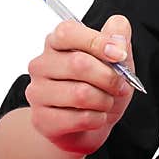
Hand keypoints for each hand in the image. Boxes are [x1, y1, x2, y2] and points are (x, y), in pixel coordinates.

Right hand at [25, 15, 135, 155]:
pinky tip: (96, 117)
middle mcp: (41, 65)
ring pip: (81, 94)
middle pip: (79, 64)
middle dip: (110, 78)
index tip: (121, 55)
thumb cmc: (101, 84)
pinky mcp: (41, 119)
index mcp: (57, 43)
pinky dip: (98, 118)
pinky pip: (80, 118)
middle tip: (120, 86)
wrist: (88, 125)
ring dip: (105, 100)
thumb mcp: (117, 57)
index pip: (68, 32)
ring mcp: (37, 92)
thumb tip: (118, 41)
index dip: (98, 42)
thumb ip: (119, 36)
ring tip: (106, 102)